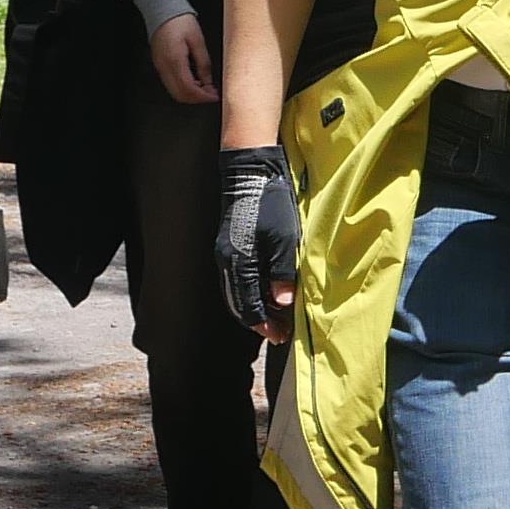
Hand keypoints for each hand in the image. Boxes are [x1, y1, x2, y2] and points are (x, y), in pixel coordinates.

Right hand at [149, 14, 217, 108]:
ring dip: (190, 94)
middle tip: (211, 94)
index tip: (214, 97)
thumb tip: (208, 82)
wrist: (162, 9)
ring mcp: (159, 67)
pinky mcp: (159, 64)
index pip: (188, 89)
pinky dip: (183, 87)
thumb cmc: (180, 21)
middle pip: (179, 95)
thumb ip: (203, 63)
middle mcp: (164, 67)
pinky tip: (194, 81)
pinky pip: (170, 83)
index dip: (202, 97)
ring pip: (174, 91)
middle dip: (197, 99)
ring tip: (205, 88)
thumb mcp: (198, 41)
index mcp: (175, 60)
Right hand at [215, 144, 299, 336]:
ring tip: (277, 314)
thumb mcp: (284, 240)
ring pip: (237, 293)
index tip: (281, 335)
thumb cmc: (270, 204)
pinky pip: (237, 280)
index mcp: (238, 263)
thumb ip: (281, 273)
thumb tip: (281, 303)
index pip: (248, 307)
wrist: (251, 173)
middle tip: (281, 330)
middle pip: (239, 304)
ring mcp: (225, 254)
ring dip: (255, 307)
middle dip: (260, 320)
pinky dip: (251, 292)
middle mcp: (227, 262)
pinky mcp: (229, 246)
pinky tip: (267, 292)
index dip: (265, 324)